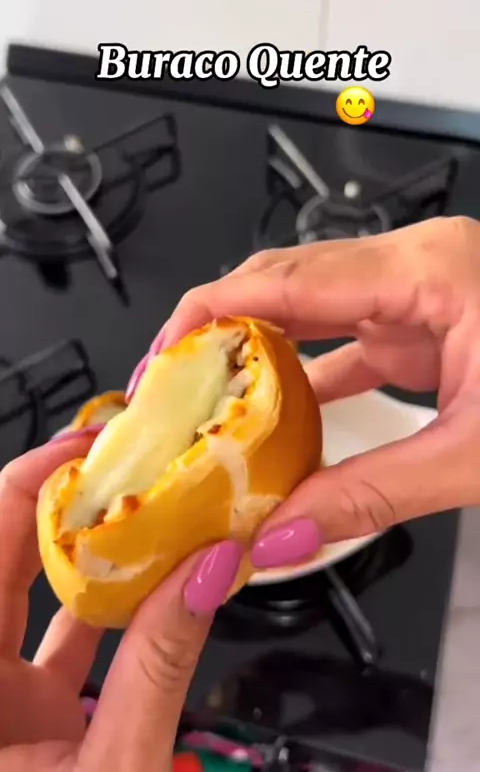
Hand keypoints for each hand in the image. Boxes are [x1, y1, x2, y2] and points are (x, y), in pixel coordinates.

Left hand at [0, 435, 240, 771]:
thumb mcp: (120, 770)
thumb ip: (159, 668)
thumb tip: (210, 570)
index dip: (27, 482)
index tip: (88, 447)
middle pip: (5, 553)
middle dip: (66, 503)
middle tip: (125, 463)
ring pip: (25, 590)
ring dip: (85, 550)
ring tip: (142, 511)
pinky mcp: (23, 712)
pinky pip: (52, 638)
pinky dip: (98, 606)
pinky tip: (148, 585)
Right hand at [129, 216, 479, 566]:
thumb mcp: (476, 454)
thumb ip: (369, 495)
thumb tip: (282, 533)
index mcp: (430, 270)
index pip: (288, 277)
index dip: (212, 309)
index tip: (164, 349)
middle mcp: (419, 265)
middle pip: (289, 281)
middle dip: (224, 329)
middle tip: (175, 382)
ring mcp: (422, 291)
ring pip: (315, 308)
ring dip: (263, 353)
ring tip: (213, 400)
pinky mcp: (428, 321)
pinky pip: (349, 338)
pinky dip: (310, 374)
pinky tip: (278, 413)